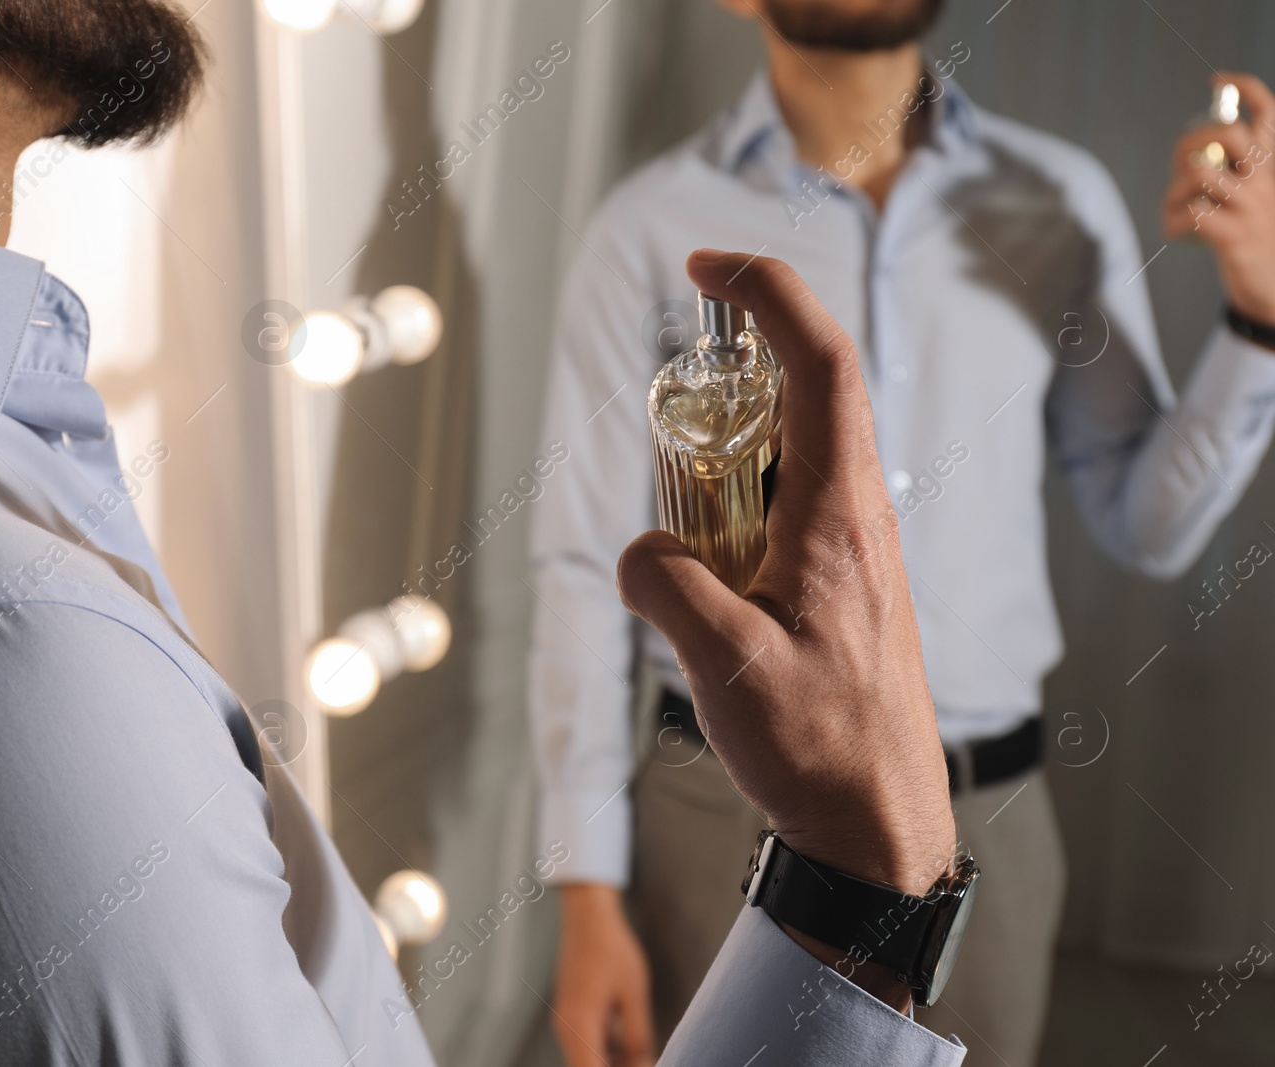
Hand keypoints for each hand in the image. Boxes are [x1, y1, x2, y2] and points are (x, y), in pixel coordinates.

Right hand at [552, 884, 654, 1066]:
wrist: (588, 918)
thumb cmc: (612, 950)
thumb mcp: (634, 995)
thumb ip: (637, 1038)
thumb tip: (644, 1065)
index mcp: (580, 1024)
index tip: (641, 1066)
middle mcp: (566, 1027)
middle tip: (644, 1059)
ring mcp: (566, 1021)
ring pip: (586, 1058)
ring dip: (611, 1063)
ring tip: (640, 1055)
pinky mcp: (571, 1014)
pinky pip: (586, 1044)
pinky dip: (605, 1051)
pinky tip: (628, 1044)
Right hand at [616, 251, 955, 1009]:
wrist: (879, 824)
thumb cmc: (821, 749)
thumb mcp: (726, 667)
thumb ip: (666, 587)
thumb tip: (640, 549)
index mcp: (841, 513)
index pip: (818, 362)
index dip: (767, 293)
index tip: (707, 268)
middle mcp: (856, 514)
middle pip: (801, 395)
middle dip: (730, 381)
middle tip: (670, 431)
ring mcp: (852, 546)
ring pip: (790, 455)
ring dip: (728, 460)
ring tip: (688, 534)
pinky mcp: (840, 580)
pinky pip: (786, 507)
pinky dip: (736, 508)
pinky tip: (709, 573)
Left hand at [1162, 73, 1274, 324]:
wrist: (1272, 285)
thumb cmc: (1254, 236)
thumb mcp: (1252, 196)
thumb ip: (1232, 171)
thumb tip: (1190, 155)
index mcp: (1269, 166)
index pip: (1266, 113)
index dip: (1243, 88)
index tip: (1217, 80)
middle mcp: (1264, 179)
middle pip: (1228, 134)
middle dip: (1191, 141)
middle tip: (1180, 164)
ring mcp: (1251, 207)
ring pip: (1201, 172)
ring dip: (1174, 189)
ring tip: (1176, 206)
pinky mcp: (1234, 236)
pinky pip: (1191, 214)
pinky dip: (1172, 222)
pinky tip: (1178, 231)